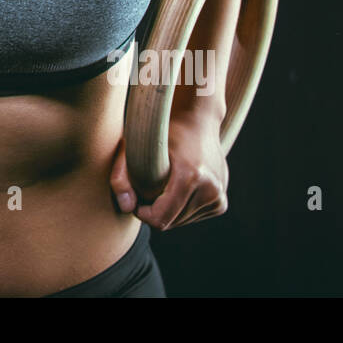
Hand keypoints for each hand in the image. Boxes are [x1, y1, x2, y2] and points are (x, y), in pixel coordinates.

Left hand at [109, 110, 228, 229]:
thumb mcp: (136, 145)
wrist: (197, 120)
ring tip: (164, 185)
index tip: (136, 199)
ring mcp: (218, 196)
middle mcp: (210, 188)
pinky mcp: (221, 202)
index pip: (161, 218)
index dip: (142, 213)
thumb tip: (126, 207)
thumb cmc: (162, 130)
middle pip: (171, 222)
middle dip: (155, 210)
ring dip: (168, 210)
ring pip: (181, 221)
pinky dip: (181, 209)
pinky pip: (193, 217)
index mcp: (191, 175)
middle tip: (148, 187)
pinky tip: (178, 188)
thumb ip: (121, 176)